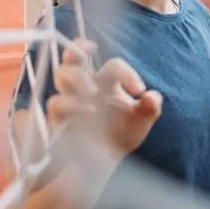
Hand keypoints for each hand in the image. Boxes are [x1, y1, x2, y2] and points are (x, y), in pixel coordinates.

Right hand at [47, 39, 162, 162]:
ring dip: (77, 77)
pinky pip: (56, 102)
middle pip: (73, 56)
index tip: (139, 90)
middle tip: (96, 54)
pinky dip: (71, 104)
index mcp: (107, 81)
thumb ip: (150, 108)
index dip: (126, 73)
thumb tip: (152, 97)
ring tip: (93, 93)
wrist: (105, 160)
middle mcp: (85, 83)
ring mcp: (70, 97)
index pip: (113, 66)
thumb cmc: (122, 132)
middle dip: (79, 48)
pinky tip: (88, 112)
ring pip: (62, 73)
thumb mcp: (141, 121)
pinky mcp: (58, 116)